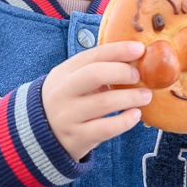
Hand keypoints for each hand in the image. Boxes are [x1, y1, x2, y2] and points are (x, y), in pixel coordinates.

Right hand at [42, 41, 151, 160]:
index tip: (139, 49)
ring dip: (130, 97)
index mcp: (64, 72)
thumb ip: (95, 69)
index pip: (92, 55)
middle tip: (138, 76)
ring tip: (146, 96)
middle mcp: (63, 92)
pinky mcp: (77, 138)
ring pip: (104, 103)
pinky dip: (125, 121)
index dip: (118, 50)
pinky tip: (135, 115)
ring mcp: (68, 116)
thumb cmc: (67, 101)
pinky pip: (106, 128)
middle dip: (122, 72)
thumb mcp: (71, 80)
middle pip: (95, 74)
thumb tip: (133, 58)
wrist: (41, 134)